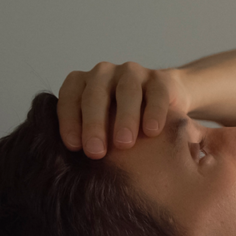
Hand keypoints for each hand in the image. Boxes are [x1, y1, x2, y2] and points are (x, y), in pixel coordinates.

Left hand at [57, 62, 190, 157]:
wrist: (165, 104)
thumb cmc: (123, 123)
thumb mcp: (100, 128)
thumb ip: (85, 136)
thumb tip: (70, 162)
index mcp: (83, 83)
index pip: (70, 97)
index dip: (70, 121)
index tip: (74, 147)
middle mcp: (105, 73)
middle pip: (96, 95)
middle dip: (94, 124)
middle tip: (96, 152)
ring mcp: (134, 74)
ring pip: (127, 92)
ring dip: (125, 118)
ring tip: (124, 144)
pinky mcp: (161, 80)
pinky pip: (158, 94)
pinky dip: (154, 112)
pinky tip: (151, 132)